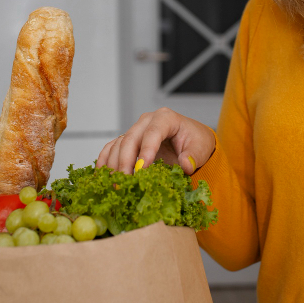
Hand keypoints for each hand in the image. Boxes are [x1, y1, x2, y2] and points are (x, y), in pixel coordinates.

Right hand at [97, 108, 215, 175]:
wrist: (191, 142)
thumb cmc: (196, 142)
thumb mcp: (201, 148)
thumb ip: (193, 156)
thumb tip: (185, 164)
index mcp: (166, 118)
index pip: (153, 132)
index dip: (146, 150)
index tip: (142, 170)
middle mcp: (147, 121)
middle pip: (131, 138)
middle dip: (126, 161)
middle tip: (125, 182)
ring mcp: (136, 130)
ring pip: (119, 144)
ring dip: (114, 164)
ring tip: (115, 184)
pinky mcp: (129, 141)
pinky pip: (111, 148)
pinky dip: (105, 161)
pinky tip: (103, 176)